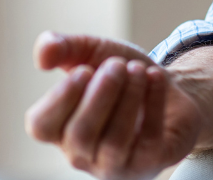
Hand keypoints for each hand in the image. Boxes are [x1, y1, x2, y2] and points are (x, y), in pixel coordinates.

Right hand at [24, 32, 202, 178]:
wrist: (170, 87)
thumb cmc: (121, 74)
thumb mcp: (89, 52)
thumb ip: (61, 48)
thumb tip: (42, 57)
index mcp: (60, 129)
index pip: (42, 126)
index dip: (61, 98)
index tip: (84, 70)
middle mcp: (82, 154)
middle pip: (80, 134)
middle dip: (101, 94)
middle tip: (117, 65)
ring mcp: (115, 164)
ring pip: (114, 141)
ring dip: (127, 98)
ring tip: (138, 69)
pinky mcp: (149, 163)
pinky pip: (149, 139)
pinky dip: (153, 103)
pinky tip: (154, 77)